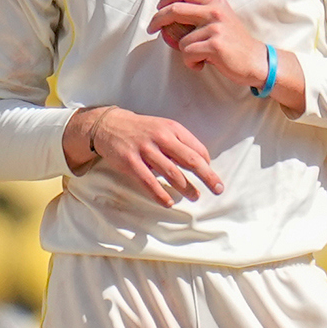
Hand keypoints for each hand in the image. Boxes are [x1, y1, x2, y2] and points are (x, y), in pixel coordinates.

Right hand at [85, 107, 223, 206]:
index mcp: (172, 128)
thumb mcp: (163, 128)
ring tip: (195, 196)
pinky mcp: (130, 162)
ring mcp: (145, 149)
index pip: (197, 149)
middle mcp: (161, 137)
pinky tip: (168, 202)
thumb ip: (180, 142)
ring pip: (172, 173)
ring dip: (187, 188)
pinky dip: (160, 194)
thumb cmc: (142, 130)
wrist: (108, 125)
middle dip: (207, 177)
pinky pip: (148, 182)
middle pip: (190, 160)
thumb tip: (202, 163)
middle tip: (218, 189)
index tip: (210, 176)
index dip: (207, 164)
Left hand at [147, 0, 265, 86]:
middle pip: (175, 9)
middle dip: (157, 19)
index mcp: (216, 2)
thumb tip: (170, 16)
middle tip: (151, 28)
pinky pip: (187, 53)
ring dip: (185, 53)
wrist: (256, 61)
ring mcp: (215, 27)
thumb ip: (201, 13)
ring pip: (181, 40)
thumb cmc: (235, 43)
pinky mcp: (215, 44)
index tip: (158, 6)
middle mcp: (215, 11)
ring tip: (200, 57)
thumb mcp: (220, 19)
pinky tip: (202, 64)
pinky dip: (191, 62)